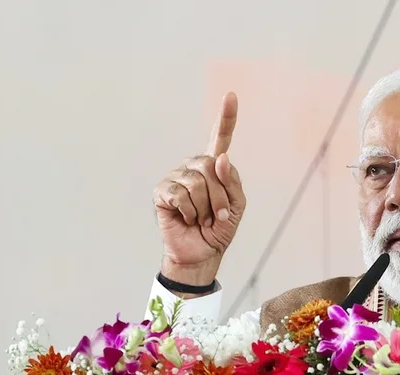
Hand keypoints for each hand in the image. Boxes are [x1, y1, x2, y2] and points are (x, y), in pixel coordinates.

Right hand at [154, 92, 245, 287]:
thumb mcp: (236, 206)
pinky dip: (189, 212)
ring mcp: (176, 177)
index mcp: (214, 167)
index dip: (226, 117)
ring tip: (202, 219)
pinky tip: (187, 219)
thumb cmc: (219, 229)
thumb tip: (220, 158)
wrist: (201, 253)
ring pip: (197, 182)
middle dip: (220, 196)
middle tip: (218, 215)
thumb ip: (232, 181)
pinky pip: (180, 195)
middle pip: (211, 165)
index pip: (220, 138)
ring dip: (206, 207)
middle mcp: (194, 167)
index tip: (231, 95)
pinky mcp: (162, 191)